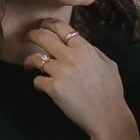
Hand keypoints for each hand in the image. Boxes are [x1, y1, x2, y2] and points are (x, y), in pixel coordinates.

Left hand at [24, 22, 139, 139]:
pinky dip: (37, 83)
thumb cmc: (111, 92)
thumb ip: (94, 52)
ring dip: (30, 61)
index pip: (62, 27)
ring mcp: (60, 72)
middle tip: (28, 37)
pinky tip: (42, 86)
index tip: (43, 24)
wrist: (107, 116)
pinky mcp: (53, 88)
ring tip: (29, 65)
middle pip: (43, 37)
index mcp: (85, 48)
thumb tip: (81, 44)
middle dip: (32, 35)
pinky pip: (37, 80)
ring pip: (35, 58)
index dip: (49, 23)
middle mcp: (71, 56)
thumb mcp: (109, 64)